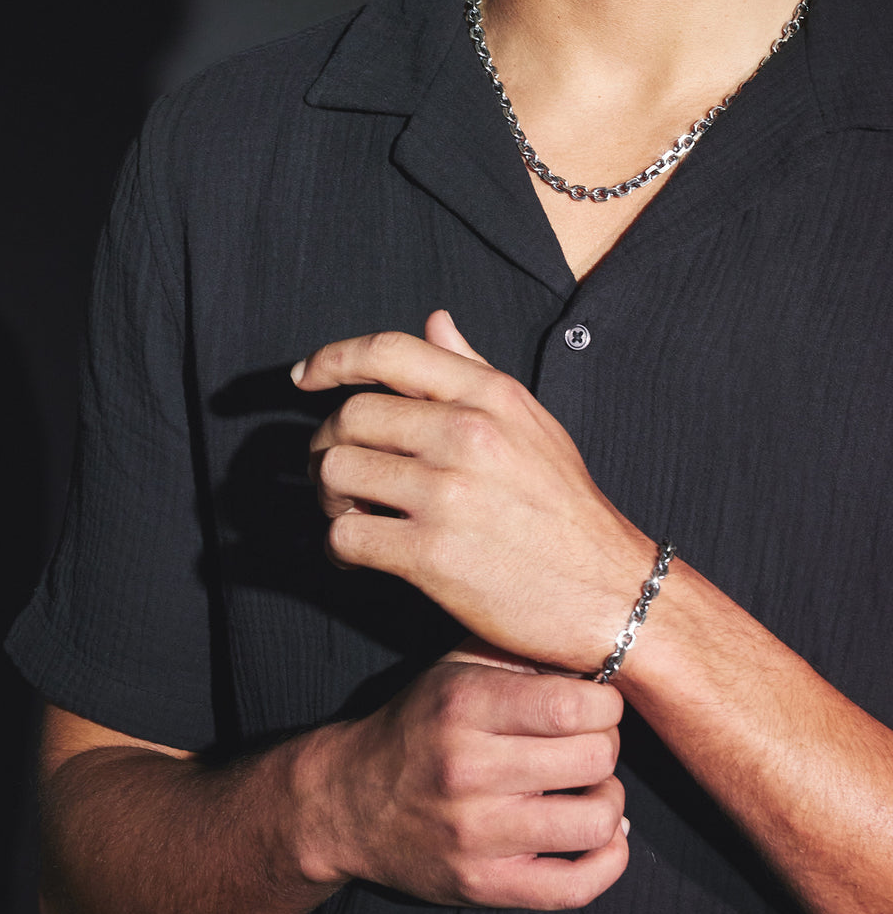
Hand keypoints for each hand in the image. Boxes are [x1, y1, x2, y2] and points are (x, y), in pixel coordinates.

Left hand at [296, 310, 651, 673]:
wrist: (609, 593)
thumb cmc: (564, 507)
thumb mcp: (531, 422)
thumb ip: (474, 370)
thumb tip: (435, 320)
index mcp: (490, 395)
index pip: (388, 352)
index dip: (334, 358)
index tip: (304, 375)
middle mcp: (466, 434)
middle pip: (350, 416)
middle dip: (327, 443)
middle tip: (335, 471)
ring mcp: (447, 494)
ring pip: (337, 472)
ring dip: (328, 496)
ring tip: (349, 512)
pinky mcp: (431, 555)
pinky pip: (345, 534)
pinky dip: (337, 545)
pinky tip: (355, 554)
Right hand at [307, 645, 628, 909]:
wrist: (349, 802)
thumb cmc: (418, 725)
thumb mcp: (455, 668)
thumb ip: (519, 652)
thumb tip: (593, 654)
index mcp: (463, 704)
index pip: (571, 704)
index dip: (606, 702)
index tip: (599, 702)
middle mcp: (468, 768)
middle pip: (593, 758)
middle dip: (607, 745)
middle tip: (591, 741)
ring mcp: (475, 834)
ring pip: (593, 821)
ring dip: (609, 800)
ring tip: (591, 787)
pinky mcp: (483, 885)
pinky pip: (575, 887)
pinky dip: (609, 860)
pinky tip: (605, 836)